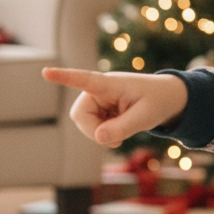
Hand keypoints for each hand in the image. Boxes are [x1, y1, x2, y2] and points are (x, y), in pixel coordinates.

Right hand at [42, 67, 187, 147]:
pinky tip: (118, 130)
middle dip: (94, 131)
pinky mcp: (99, 110)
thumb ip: (123, 128)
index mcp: (110, 84)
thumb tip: (98, 137)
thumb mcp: (146, 117)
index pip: (84, 79)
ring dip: (100, 134)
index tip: (46, 72)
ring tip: (122, 134)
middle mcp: (98, 90)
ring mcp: (97, 100)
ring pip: (84, 124)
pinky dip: (104, 135)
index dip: (64, 77)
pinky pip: (92, 128)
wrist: (166, 99)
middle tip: (116, 141)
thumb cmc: (157, 102)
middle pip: (80, 115)